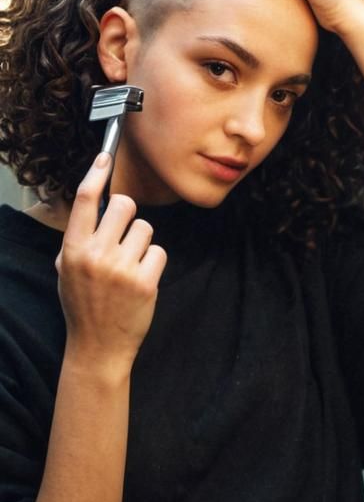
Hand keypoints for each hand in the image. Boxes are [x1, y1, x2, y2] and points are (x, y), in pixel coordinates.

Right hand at [56, 154, 166, 373]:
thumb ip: (81, 238)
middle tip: (123, 236)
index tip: (106, 156)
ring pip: (146, 228)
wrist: (98, 345)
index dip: (96, 174)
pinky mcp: (146, 281)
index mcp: (73, 249)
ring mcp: (122, 268)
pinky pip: (159, 251)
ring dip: (142, 243)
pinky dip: (153, 262)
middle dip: (128, 216)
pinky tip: (141, 280)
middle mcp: (96, 254)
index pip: (86, 200)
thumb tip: (98, 205)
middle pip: (125, 206)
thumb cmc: (83, 303)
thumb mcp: (67, 269)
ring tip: (129, 266)